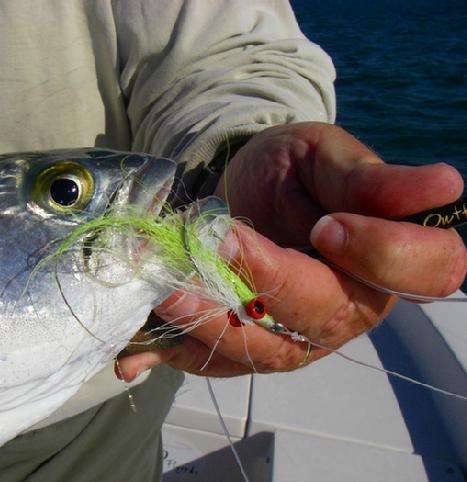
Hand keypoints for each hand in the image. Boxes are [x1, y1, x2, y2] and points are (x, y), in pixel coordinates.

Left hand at [118, 122, 465, 378]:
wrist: (243, 193)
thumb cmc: (294, 174)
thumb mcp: (326, 158)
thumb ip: (370, 177)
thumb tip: (443, 185)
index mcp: (382, 264)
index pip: (415, 272)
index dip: (379, 253)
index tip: (330, 222)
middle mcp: (342, 311)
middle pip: (319, 316)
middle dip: (267, 281)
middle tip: (216, 242)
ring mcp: (288, 338)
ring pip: (258, 351)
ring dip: (208, 324)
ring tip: (165, 291)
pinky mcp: (239, 348)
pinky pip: (208, 361)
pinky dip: (170, 355)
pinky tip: (133, 357)